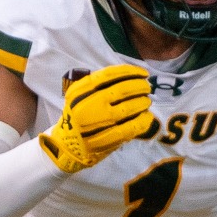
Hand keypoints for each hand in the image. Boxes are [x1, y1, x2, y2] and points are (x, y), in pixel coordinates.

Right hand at [39, 64, 154, 171]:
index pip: (109, 75)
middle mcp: (87, 104)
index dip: (130, 72)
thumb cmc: (79, 116)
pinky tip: (148, 116)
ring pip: (129, 107)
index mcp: (80, 91)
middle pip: (121, 90)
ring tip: (147, 101)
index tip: (143, 73)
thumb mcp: (80, 96)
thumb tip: (132, 76)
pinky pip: (132, 127)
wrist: (68, 145)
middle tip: (147, 87)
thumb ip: (100, 85)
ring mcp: (98, 122)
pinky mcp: (108, 138)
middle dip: (140, 86)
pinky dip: (144, 120)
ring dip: (143, 102)